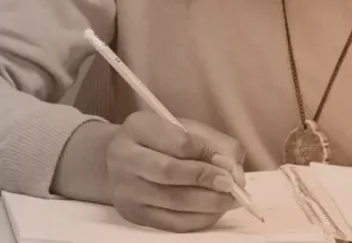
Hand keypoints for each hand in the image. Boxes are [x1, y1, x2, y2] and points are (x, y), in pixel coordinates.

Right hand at [105, 111, 246, 232]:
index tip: (229, 162)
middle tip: (232, 184)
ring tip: (229, 199)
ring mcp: (127, 189)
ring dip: (209, 202)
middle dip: (206, 178)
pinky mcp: (134, 214)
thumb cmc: (158, 143)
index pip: (178, 141)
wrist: (118, 164)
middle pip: (170, 171)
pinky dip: (200, 219)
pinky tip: (214, 211)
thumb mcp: (181, 129)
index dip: (208, 153)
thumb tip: (233, 169)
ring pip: (173, 201)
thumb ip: (211, 143)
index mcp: (138, 128)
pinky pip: (172, 222)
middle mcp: (125, 157)